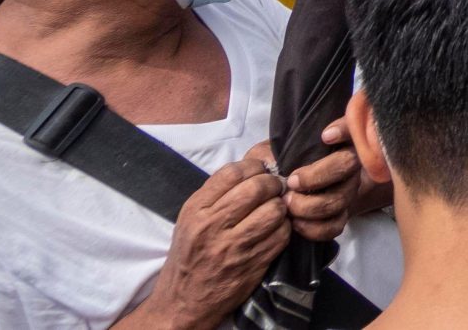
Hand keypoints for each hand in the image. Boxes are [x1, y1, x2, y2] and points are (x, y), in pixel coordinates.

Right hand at [145, 156, 288, 328]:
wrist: (183, 300)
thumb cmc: (191, 254)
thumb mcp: (191, 219)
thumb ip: (217, 193)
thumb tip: (255, 168)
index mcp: (196, 209)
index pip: (233, 172)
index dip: (254, 167)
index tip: (261, 172)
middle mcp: (212, 225)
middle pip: (258, 187)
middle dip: (273, 184)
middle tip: (275, 188)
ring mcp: (233, 246)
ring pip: (274, 210)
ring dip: (281, 208)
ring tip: (275, 211)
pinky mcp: (252, 263)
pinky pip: (282, 235)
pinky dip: (284, 229)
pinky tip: (276, 231)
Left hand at [280, 121, 370, 240]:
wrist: (281, 194)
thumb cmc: (275, 165)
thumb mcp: (270, 152)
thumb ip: (272, 152)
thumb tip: (272, 161)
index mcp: (334, 141)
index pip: (350, 127)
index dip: (344, 130)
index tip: (325, 136)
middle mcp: (348, 163)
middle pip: (348, 164)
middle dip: (318, 175)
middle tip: (292, 181)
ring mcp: (348, 190)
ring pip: (339, 199)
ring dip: (310, 205)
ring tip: (287, 204)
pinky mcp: (341, 216)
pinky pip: (335, 226)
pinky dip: (313, 228)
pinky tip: (295, 223)